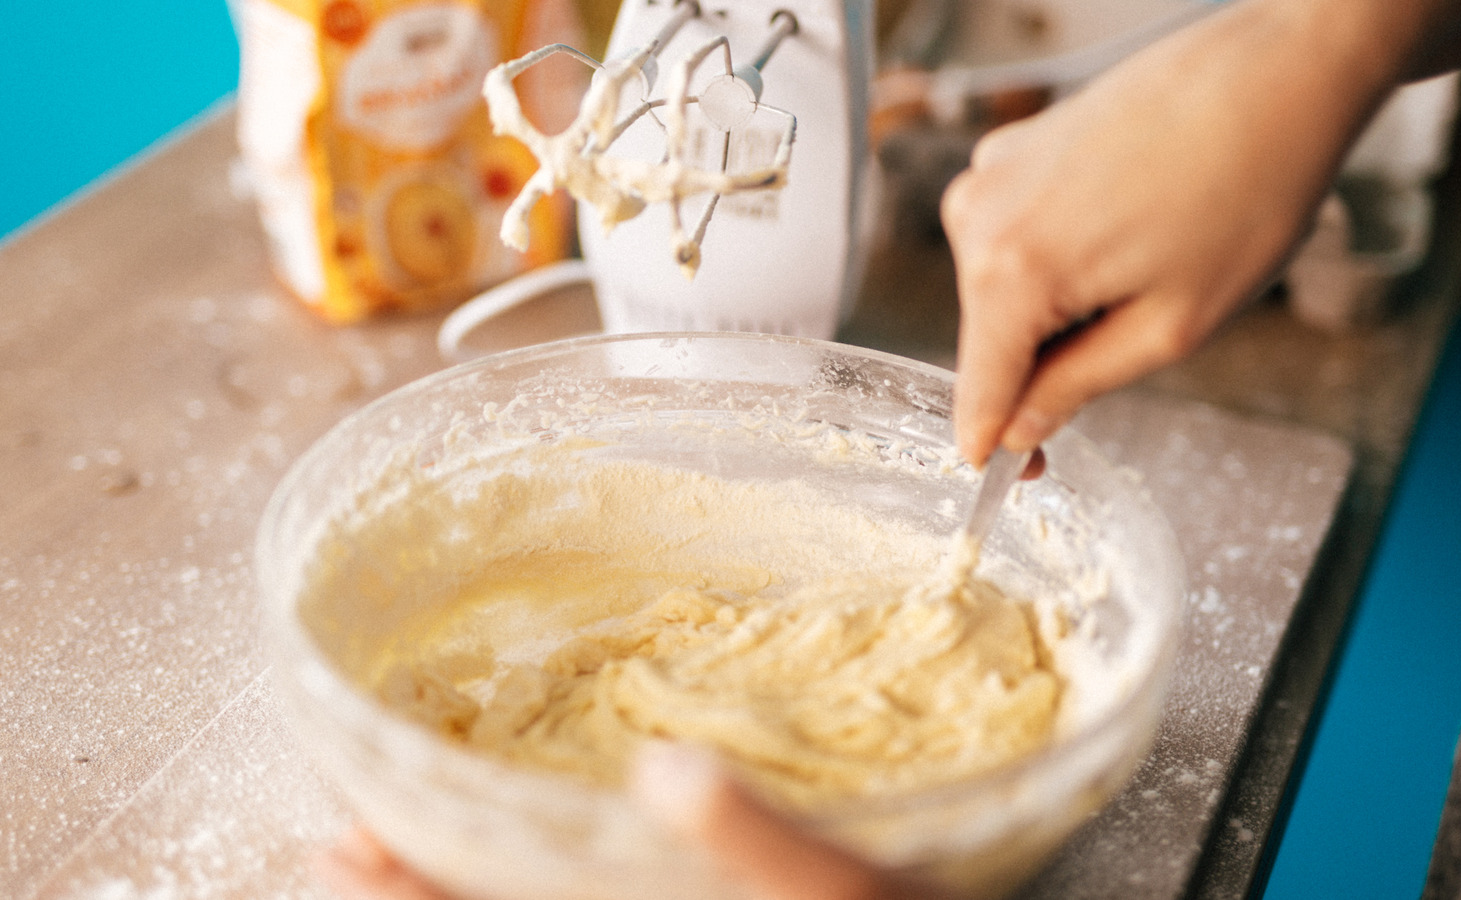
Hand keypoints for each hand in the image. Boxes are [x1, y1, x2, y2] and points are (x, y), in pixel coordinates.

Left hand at [317, 743, 951, 899]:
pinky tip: (552, 847)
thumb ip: (760, 845)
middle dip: (420, 892)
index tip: (341, 843)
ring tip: (392, 852)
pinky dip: (544, 879)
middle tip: (335, 845)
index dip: (416, 896)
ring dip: (466, 889)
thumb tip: (670, 774)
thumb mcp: (843, 897)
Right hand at [941, 0, 1423, 464]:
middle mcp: (978, 215)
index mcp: (1009, 269)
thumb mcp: (1168, 326)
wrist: (1279, 71)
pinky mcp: (1012, 146)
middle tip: (1140, 337)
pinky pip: (1018, 237)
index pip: (977, 392)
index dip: (998, 447)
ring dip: (1063, 305)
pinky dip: (1064, 255)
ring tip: (1148, 262)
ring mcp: (990, 172)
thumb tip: (1016, 432)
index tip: (1021, 481)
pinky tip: (1132, 227)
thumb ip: (1075, 388)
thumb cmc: (1245, 190)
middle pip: (991, 339)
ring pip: (1005, 288)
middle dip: (1048, 362)